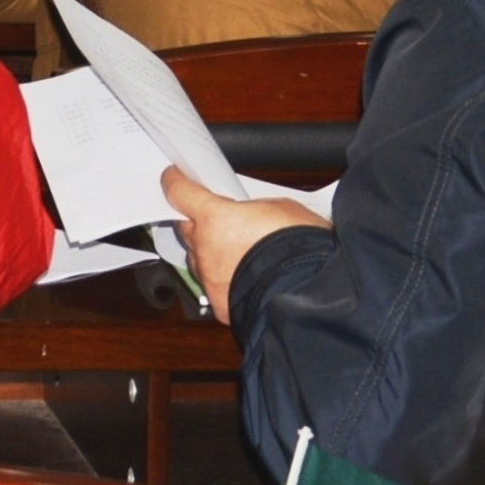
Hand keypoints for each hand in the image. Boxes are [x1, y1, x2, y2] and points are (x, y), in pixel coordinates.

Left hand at [161, 166, 328, 315]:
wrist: (310, 293)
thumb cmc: (300, 247)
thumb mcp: (279, 208)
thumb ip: (250, 208)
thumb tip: (245, 214)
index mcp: (214, 218)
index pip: (180, 193)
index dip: (176, 183)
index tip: (174, 178)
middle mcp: (205, 249)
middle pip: (187, 228)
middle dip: (197, 222)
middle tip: (217, 219)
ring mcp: (210, 280)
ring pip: (199, 261)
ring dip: (211, 254)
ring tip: (239, 253)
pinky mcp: (220, 306)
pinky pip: (215, 287)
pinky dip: (225, 281)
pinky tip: (246, 278)